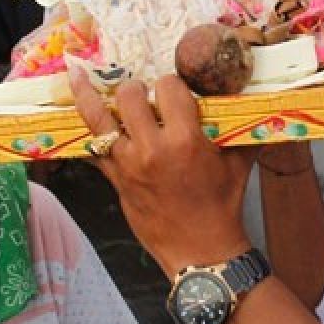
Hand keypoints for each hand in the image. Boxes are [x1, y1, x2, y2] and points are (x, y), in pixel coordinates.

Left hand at [71, 68, 258, 277]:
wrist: (201, 249)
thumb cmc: (223, 204)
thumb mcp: (238, 161)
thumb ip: (239, 127)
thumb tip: (250, 100)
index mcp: (185, 140)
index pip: (168, 88)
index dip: (171, 84)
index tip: (174, 92)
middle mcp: (151, 148)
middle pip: (129, 96)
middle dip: (135, 88)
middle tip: (141, 94)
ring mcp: (128, 164)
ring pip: (98, 118)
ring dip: (91, 96)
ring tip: (80, 74)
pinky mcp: (115, 179)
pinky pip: (91, 150)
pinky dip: (85, 132)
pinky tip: (74, 114)